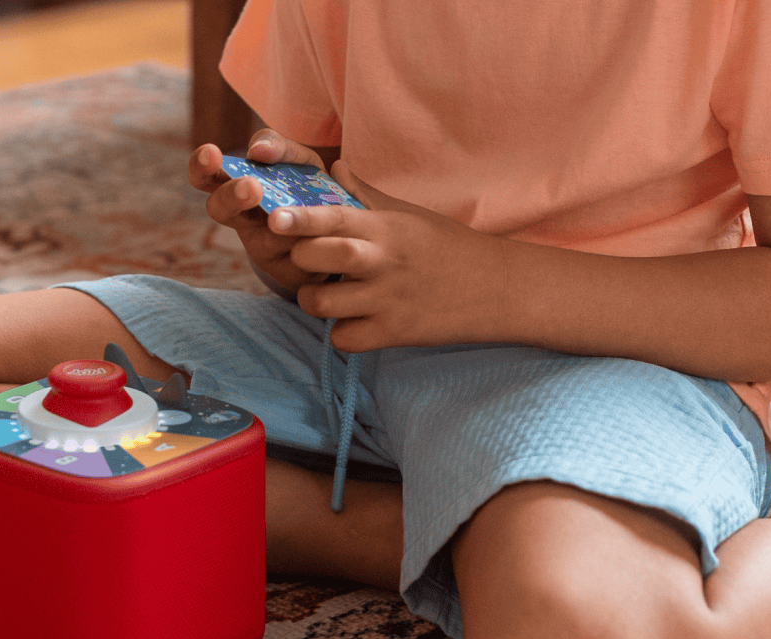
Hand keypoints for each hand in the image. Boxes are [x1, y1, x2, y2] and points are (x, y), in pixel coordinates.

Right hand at [188, 130, 334, 294]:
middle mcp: (244, 220)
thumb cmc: (307, 189)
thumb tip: (258, 150)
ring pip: (265, 240)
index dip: (201, 166)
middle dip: (233, 197)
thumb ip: (279, 147)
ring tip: (294, 215)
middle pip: (221, 210)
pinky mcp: (290, 271)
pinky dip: (313, 241)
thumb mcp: (298, 161)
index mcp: (238, 187)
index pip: (207, 176)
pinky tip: (326, 233)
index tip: (211, 153)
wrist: (339, 232)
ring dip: (282, 224)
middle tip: (252, 187)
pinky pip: (299, 258)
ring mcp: (264, 249)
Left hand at [269, 162, 498, 351]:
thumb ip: (365, 195)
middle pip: (321, 257)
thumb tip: (333, 167)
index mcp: (386, 228)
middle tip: (306, 262)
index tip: (273, 218)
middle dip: (301, 259)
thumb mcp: (409, 215)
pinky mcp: (394, 334)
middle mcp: (384, 261)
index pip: (334, 217)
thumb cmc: (447, 248)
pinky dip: (341, 333)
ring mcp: (388, 300)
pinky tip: (354, 322)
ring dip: (314, 300)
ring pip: (322, 303)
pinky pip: (344, 338)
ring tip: (327, 295)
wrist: (497, 289)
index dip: (300, 218)